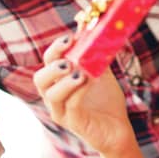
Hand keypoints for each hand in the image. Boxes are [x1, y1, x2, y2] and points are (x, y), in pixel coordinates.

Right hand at [33, 35, 133, 155]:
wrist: (118, 129)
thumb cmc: (106, 100)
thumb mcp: (101, 72)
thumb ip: (96, 53)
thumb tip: (94, 28)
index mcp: (58, 81)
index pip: (47, 62)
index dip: (55, 49)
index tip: (70, 38)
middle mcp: (54, 97)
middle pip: (40, 79)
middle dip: (52, 66)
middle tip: (68, 60)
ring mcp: (61, 111)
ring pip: (51, 95)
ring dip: (64, 81)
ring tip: (80, 73)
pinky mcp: (74, 123)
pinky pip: (70, 106)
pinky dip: (79, 92)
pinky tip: (90, 82)